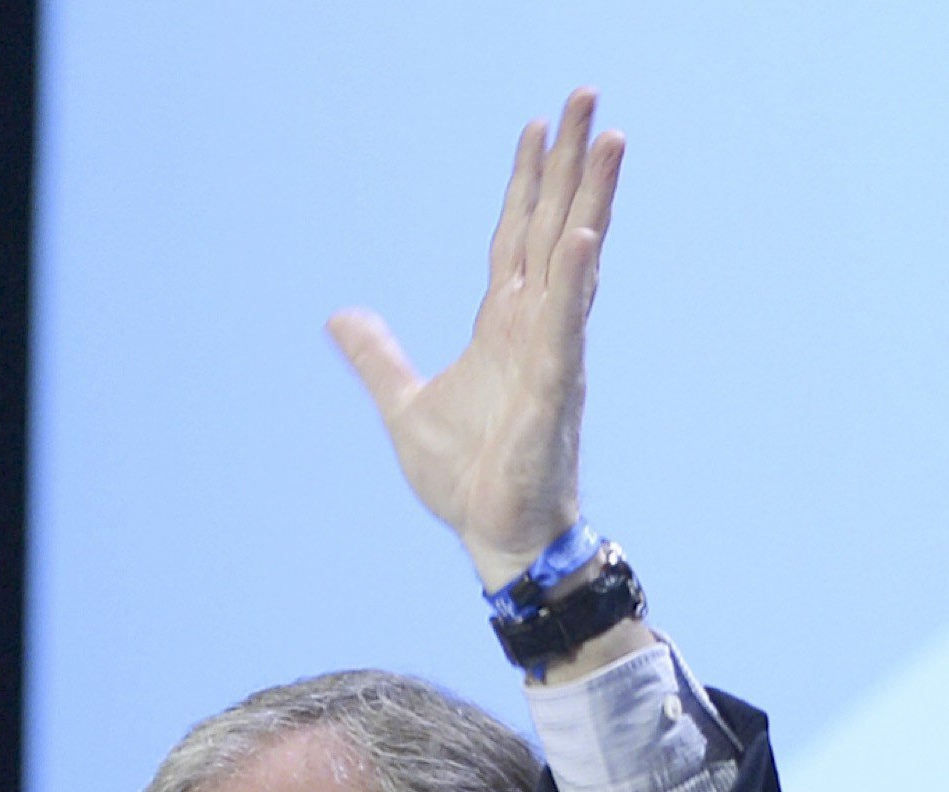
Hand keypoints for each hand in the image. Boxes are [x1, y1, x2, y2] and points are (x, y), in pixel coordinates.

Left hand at [327, 90, 623, 589]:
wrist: (497, 537)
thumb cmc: (468, 477)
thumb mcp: (405, 405)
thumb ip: (378, 357)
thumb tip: (340, 316)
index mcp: (504, 325)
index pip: (517, 236)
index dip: (527, 182)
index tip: (539, 126)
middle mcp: (535, 327)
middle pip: (553, 226)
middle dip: (569, 163)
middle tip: (586, 97)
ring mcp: (551, 354)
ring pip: (574, 261)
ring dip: (590, 200)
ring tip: (608, 140)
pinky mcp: (553, 390)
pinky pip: (567, 327)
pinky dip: (574, 282)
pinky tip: (582, 237)